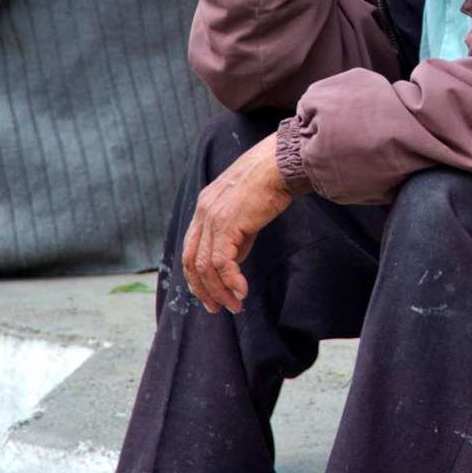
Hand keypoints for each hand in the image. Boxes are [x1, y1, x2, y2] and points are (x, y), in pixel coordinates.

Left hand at [182, 136, 293, 313]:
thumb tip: (233, 263)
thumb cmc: (270, 183)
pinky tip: (243, 291)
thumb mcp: (245, 213)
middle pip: (191, 262)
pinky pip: (222, 262)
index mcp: (204, 208)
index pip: (190, 249)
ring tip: (235, 305)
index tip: (209, 295)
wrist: (281, 164)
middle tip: (218, 308)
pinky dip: (231, 281)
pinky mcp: (227, 224)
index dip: (196, 276)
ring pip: (205, 266)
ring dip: (219, 291)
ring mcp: (212, 218)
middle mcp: (203, 213)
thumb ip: (236, 236)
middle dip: (203, 290)